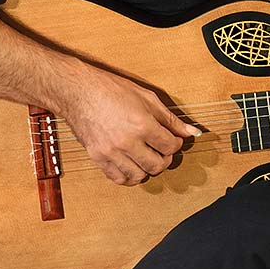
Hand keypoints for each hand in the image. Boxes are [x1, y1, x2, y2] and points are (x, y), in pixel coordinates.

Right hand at [61, 66, 200, 185]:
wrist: (78, 91)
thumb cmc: (111, 89)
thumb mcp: (146, 97)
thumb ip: (170, 118)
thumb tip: (191, 132)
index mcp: (142, 124)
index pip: (170, 146)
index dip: (177, 144)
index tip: (174, 140)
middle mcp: (127, 142)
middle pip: (157, 165)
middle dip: (165, 159)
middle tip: (163, 150)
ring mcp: (111, 152)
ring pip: (139, 176)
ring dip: (148, 169)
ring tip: (147, 157)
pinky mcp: (97, 158)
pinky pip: (118, 178)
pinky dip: (129, 176)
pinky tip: (132, 165)